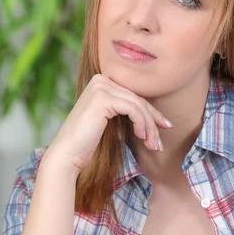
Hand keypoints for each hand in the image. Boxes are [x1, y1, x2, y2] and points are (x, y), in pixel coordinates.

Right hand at [45, 74, 171, 171]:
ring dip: (150, 127)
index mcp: (101, 82)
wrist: (68, 154)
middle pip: (138, 99)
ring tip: (153, 146)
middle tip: (159, 143)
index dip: (152, 113)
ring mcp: (100, 87)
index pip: (134, 96)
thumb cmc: (88, 142)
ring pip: (138, 105)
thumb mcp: (112, 122)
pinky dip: (142, 124)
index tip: (165, 127)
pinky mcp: (102, 98)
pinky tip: (142, 137)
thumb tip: (157, 115)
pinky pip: (133, 109)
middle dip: (153, 122)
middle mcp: (100, 80)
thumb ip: (128, 112)